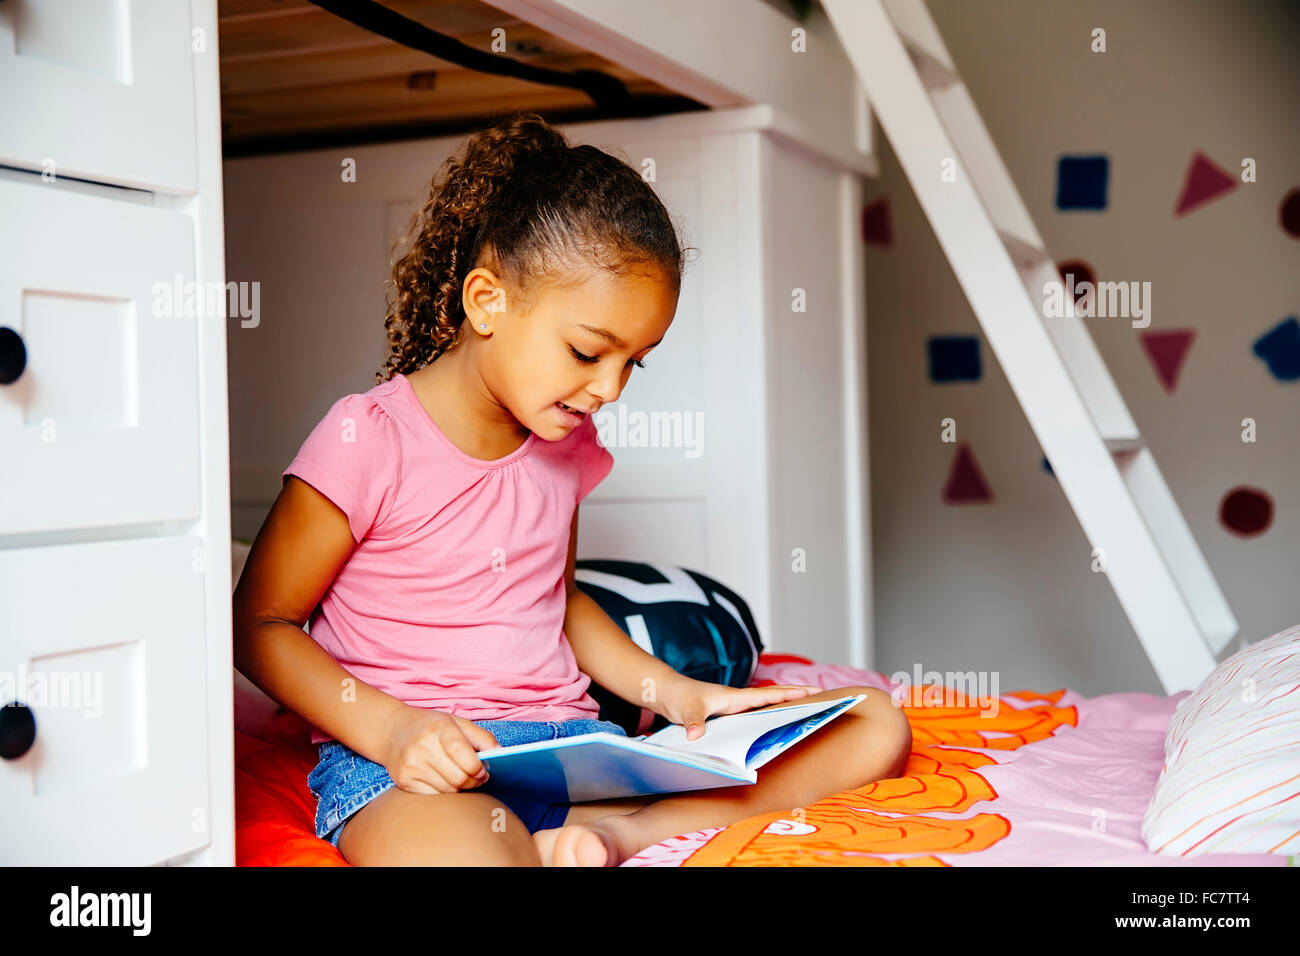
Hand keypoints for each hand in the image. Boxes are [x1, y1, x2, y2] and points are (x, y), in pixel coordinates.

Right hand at [380, 705, 501, 794]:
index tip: (484, 771)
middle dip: (473, 782)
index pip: (463, 755)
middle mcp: (422, 747)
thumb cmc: (431, 726)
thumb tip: (502, 754)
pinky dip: (444, 792)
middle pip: (458, 778)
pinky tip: (444, 781)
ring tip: (461, 777)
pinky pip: (434, 796)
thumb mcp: (457, 722)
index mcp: (439, 728)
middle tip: (477, 778)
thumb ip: (482, 737)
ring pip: (448, 790)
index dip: (478, 768)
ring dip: (460, 788)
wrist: (392, 730)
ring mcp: (411, 766)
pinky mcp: (404, 781)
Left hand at [661, 680, 821, 741]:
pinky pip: (751, 719)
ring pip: (763, 710)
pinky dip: (765, 721)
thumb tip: (697, 737)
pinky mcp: (725, 717)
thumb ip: (694, 723)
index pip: (768, 695)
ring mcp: (732, 709)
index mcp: (734, 697)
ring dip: (782, 710)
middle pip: (772, 700)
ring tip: (805, 716)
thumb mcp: (686, 711)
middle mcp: (737, 702)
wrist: (665, 692)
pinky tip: (771, 731)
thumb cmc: (678, 697)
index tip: (813, 691)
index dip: (790, 694)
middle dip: (796, 699)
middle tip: (820, 700)